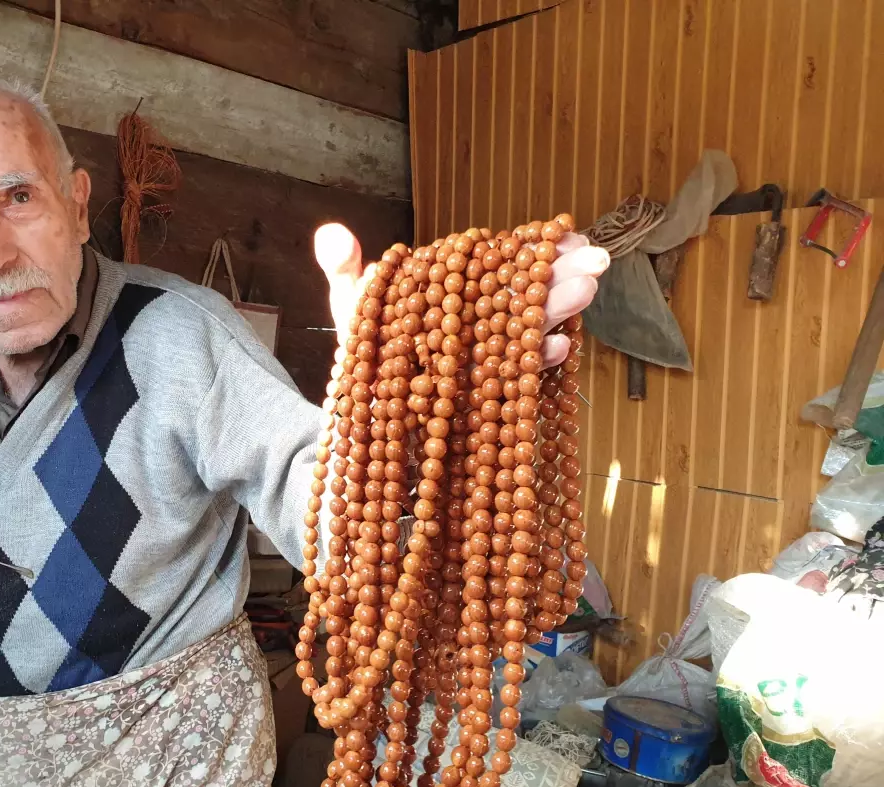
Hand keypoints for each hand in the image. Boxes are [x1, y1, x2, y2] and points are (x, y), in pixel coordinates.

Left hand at [315, 224, 609, 369]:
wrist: (360, 415)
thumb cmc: (365, 354)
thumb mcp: (352, 307)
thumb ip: (345, 269)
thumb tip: (331, 232)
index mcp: (453, 292)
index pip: (498, 264)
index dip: (532, 248)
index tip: (564, 233)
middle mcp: (475, 324)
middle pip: (520, 294)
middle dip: (558, 275)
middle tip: (594, 259)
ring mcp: (483, 360)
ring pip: (522, 331)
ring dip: (554, 310)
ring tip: (584, 290)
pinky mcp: (485, 396)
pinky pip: (514, 378)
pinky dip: (535, 363)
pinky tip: (556, 346)